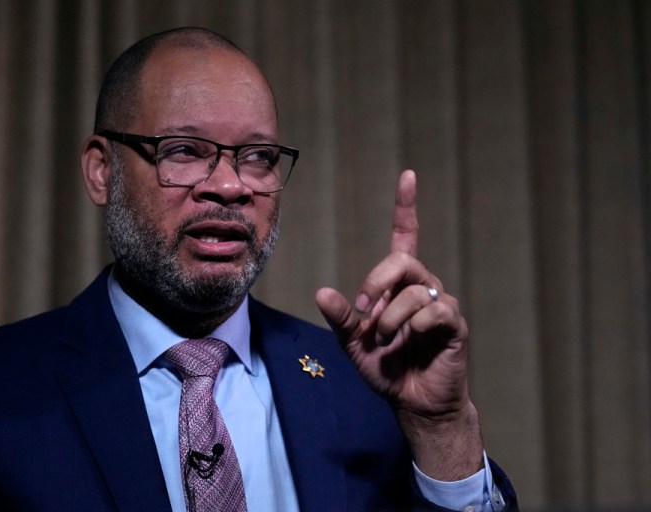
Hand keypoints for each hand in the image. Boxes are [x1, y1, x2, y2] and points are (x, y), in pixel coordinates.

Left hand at [315, 170, 482, 479]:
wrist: (413, 403)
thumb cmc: (386, 369)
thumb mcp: (352, 344)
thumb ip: (341, 319)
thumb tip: (321, 292)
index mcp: (399, 286)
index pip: (406, 237)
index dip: (406, 207)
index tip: (408, 175)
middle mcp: (423, 288)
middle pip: (402, 261)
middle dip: (375, 283)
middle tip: (362, 313)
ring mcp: (442, 305)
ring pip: (415, 290)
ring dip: (390, 317)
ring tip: (382, 340)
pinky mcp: (454, 326)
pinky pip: (436, 311)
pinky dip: (413, 326)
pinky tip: (408, 342)